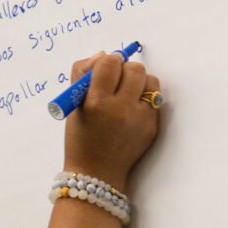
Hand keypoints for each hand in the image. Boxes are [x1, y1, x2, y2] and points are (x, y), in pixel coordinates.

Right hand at [62, 51, 161, 189]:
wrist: (97, 174)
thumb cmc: (81, 136)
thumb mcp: (72, 105)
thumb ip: (82, 73)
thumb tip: (104, 54)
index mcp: (96, 103)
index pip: (110, 63)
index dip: (108, 61)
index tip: (105, 68)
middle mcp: (120, 109)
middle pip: (134, 69)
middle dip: (125, 70)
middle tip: (117, 80)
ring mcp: (140, 119)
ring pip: (150, 80)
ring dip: (139, 81)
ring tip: (128, 92)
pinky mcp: (152, 127)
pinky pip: (155, 98)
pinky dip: (145, 98)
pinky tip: (134, 107)